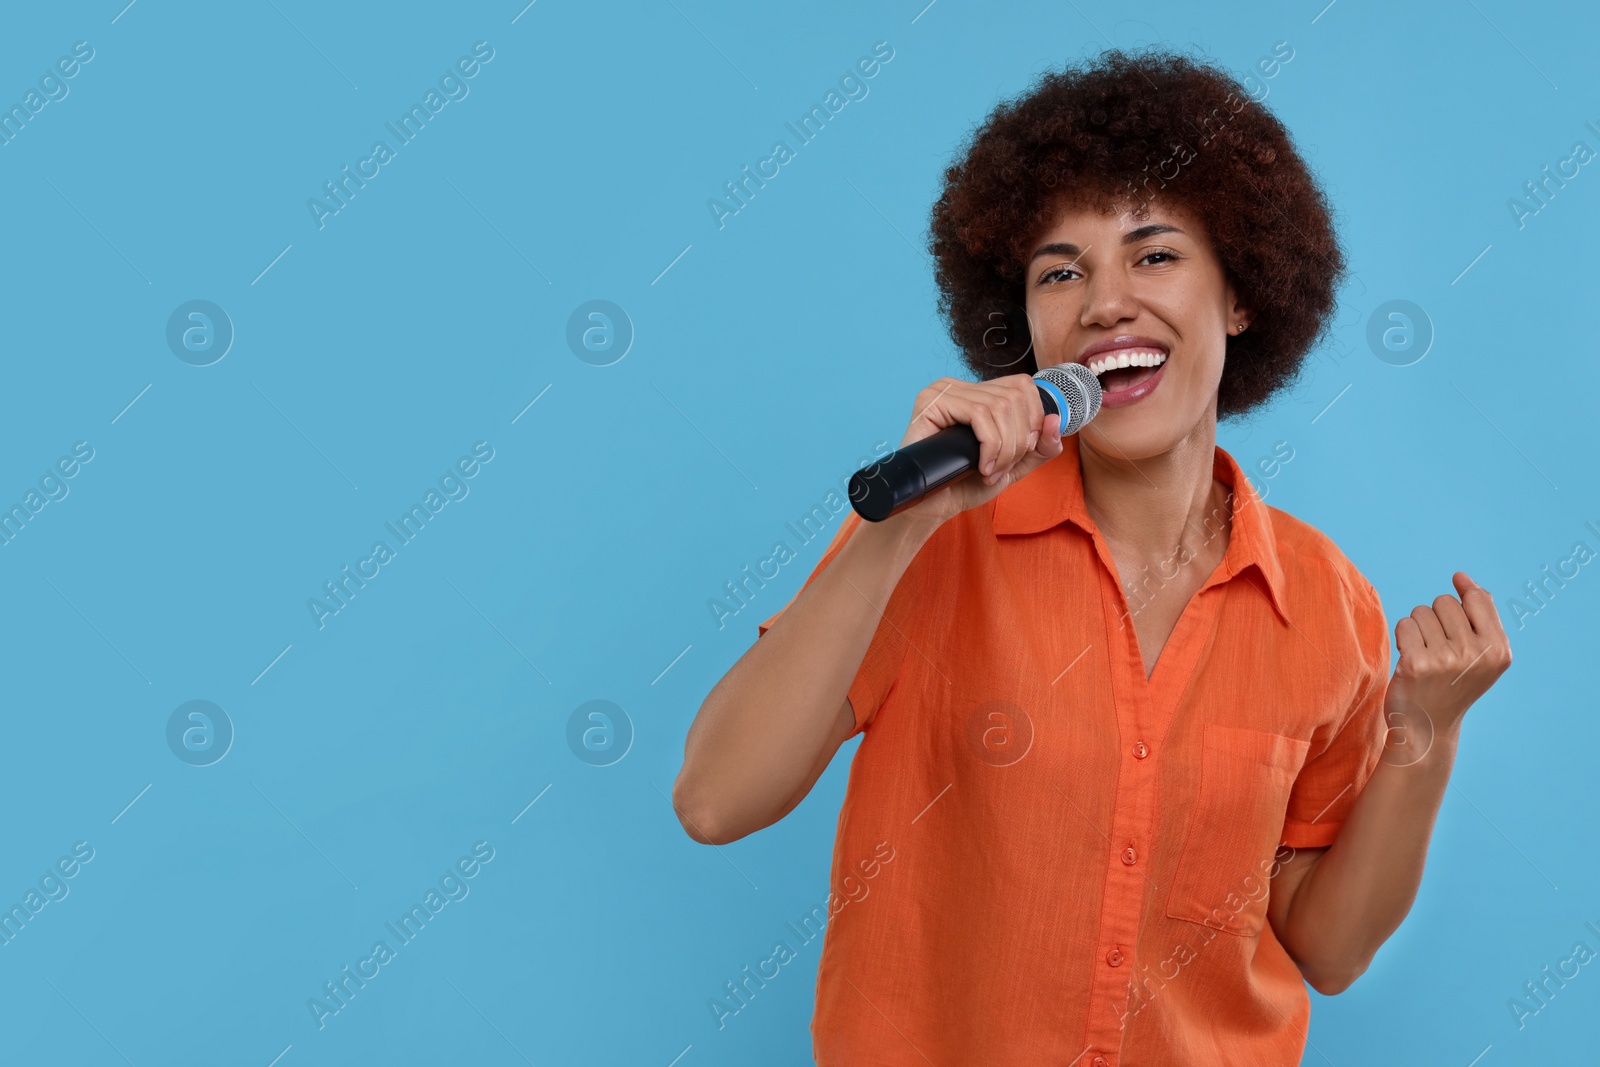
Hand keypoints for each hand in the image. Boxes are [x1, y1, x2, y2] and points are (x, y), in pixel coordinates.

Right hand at [885, 373, 1063, 529]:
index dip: (1034, 418)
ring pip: (999, 407)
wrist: (933, 506)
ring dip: (1004, 448)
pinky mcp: (932, 402)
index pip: (1022, 385)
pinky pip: (977, 414)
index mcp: (979, 393)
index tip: (1024, 451)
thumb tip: (1056, 420)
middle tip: (1002, 468)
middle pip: (1014, 397)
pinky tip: (981, 466)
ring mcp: (944, 390)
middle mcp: (961, 386)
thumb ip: (1040, 447)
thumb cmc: (966, 483)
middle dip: (1018, 440)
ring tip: (991, 471)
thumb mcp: (1015, 464)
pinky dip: (990, 445)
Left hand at [1386, 572, 1511, 737]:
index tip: (1452, 612)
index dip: (1462, 594)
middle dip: (1436, 618)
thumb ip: (1478, 615)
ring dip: (1417, 628)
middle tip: (1438, 648)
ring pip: (1421, 612)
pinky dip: (1403, 637)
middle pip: (1446, 602)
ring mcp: (1446, 659)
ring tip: (1424, 654)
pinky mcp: (1416, 664)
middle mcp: (1476, 654)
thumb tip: (1461, 576)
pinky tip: (1409, 659)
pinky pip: (1404, 625)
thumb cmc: (1452, 684)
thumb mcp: (1479, 654)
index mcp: (1498, 651)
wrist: (1427, 728)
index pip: (1478, 598)